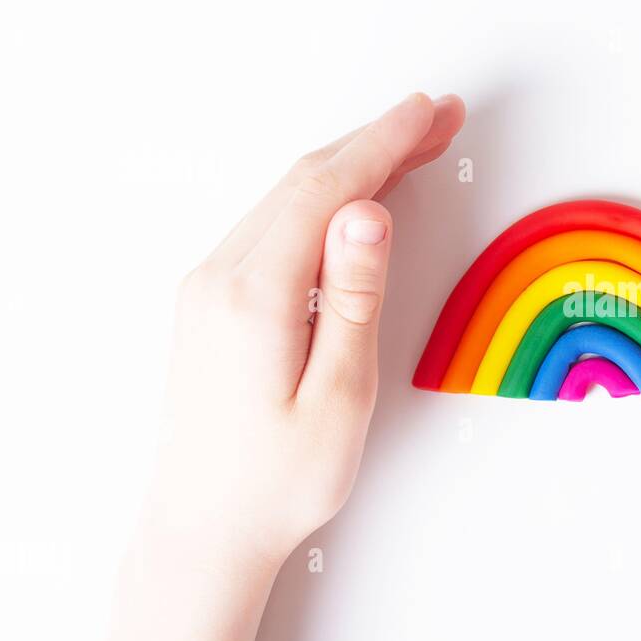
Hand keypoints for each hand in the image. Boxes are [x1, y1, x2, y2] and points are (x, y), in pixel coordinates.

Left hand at [159, 92, 464, 563]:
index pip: (328, 190)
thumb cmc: (277, 480)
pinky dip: (319, 200)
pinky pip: (272, 226)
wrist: (204, 530)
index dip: (385, 142)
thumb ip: (355, 297)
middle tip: (437, 118)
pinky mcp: (212, 303)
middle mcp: (221, 277)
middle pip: (306, 182)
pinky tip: (352, 202)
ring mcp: (209, 287)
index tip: (431, 111)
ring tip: (408, 147)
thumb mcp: (339, 395)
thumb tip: (368, 213)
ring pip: (287, 199)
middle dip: (375, 141)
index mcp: (255, 296)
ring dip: (349, 166)